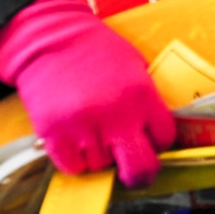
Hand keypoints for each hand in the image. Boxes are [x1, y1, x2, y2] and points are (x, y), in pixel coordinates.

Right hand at [0, 0, 174, 187]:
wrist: (49, 40)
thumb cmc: (96, 50)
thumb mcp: (135, 66)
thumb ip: (146, 99)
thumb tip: (152, 131)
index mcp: (142, 96)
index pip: (164, 138)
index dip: (158, 141)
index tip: (149, 138)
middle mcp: (116, 117)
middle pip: (139, 168)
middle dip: (139, 173)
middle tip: (132, 168)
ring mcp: (83, 128)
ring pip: (102, 167)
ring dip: (100, 156)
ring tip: (92, 131)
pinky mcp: (54, 136)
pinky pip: (73, 167)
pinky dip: (75, 159)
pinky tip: (74, 140)